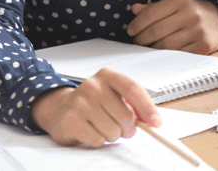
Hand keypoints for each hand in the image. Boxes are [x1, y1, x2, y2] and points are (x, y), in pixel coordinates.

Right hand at [29, 68, 160, 147]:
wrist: (61, 109)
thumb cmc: (93, 104)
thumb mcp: (113, 96)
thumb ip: (134, 105)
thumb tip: (153, 121)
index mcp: (106, 75)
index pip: (134, 89)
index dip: (148, 108)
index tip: (156, 123)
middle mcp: (92, 85)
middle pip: (126, 115)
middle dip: (128, 129)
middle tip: (122, 128)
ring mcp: (80, 102)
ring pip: (113, 130)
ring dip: (112, 135)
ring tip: (102, 127)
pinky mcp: (71, 119)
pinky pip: (98, 139)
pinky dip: (98, 141)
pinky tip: (90, 131)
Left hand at [126, 0, 217, 53]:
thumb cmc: (190, 12)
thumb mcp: (174, 4)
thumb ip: (154, 7)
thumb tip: (134, 9)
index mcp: (180, 0)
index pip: (151, 13)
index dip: (137, 24)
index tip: (130, 30)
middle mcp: (190, 14)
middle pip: (156, 30)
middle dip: (141, 38)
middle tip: (136, 41)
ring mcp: (198, 31)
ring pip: (166, 45)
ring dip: (152, 48)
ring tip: (147, 47)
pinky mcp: (203, 46)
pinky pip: (178, 54)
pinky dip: (166, 55)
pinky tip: (160, 52)